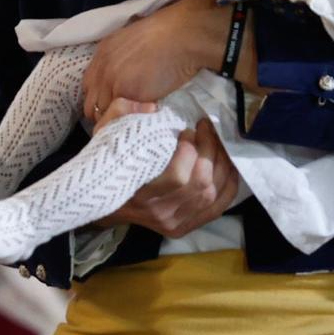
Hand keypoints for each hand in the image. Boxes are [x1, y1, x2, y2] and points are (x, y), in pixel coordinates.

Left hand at [80, 0, 231, 124]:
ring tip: (132, 121)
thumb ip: (120, 57)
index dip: (98, 98)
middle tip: (122, 118)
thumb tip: (124, 72)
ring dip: (117, 120)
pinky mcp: (128, 96)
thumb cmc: (167, 35)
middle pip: (91, 105)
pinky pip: (122, 117)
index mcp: (102, 54)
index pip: (88, 87)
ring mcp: (113, 84)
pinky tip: (141, 119)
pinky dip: (130, 120)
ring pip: (105, 115)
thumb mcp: (133, 39)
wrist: (182, 37)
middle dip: (104, 114)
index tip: (111, 105)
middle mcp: (102, 70)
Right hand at [100, 119, 240, 238]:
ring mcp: (175, 223)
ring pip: (212, 193)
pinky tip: (229, 165)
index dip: (190, 149)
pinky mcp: (186, 227)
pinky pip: (218, 207)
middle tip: (205, 129)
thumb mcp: (105, 135)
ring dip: (221, 163)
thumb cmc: (107, 164)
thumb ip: (121, 114)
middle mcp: (160, 213)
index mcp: (139, 194)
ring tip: (215, 141)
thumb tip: (153, 107)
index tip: (187, 130)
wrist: (104, 203)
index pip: (177, 177)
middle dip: (210, 150)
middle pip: (200, 183)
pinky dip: (229, 185)